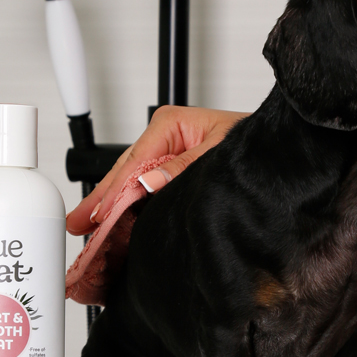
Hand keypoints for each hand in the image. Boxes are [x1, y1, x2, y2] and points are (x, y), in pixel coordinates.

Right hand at [66, 105, 247, 235]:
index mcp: (172, 124)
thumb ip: (184, 166)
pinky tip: (115, 227)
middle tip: (77, 225)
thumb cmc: (254, 146)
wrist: (279, 156)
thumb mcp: (219, 153)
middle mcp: (167, 139)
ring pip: (131, 185)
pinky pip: (146, 193)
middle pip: (125, 174)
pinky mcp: (174, 174)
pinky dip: (130, 210)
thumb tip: (151, 181)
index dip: (113, 192)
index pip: (134, 162)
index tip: (99, 215)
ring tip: (88, 232)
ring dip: (112, 209)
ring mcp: (168, 157)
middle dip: (102, 202)